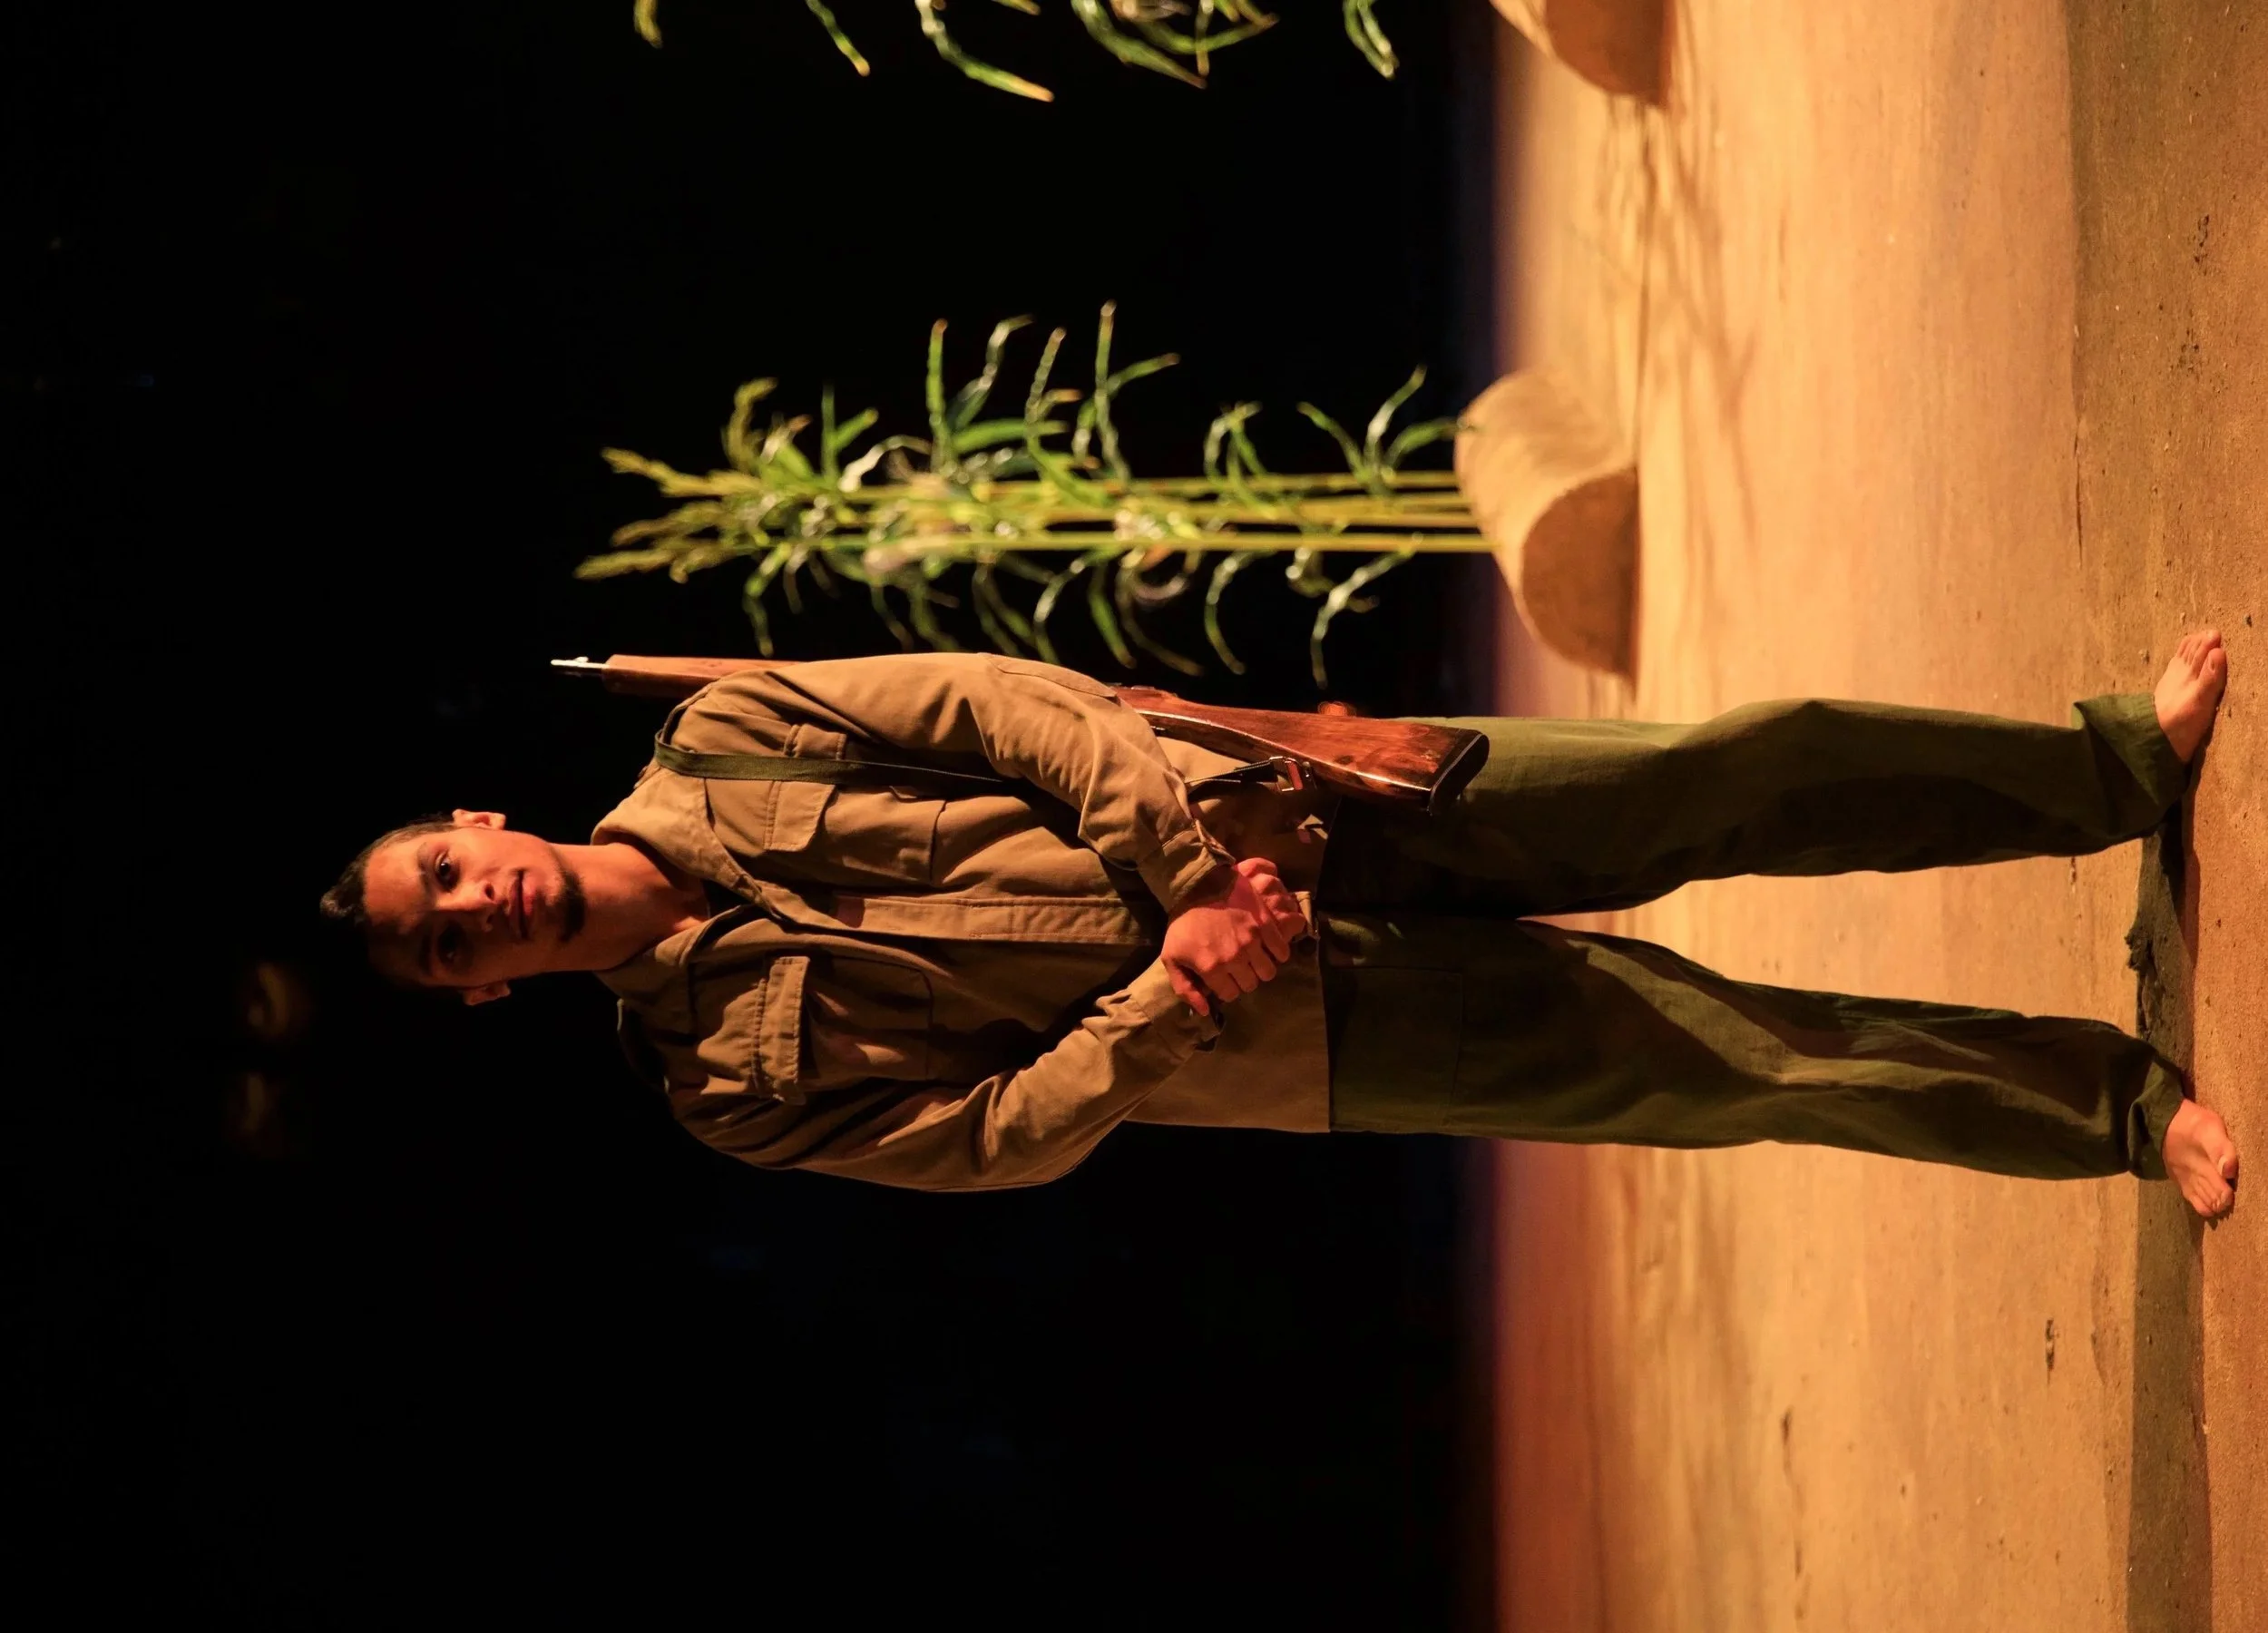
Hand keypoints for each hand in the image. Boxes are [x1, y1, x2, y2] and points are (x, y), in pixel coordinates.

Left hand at [1161, 856, 1309, 1017]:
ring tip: (1253, 960)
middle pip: (1251, 984)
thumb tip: (1204, 1011)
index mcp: (1211, 967)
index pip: (1231, 994)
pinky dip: (1278, 953)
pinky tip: (1269, 949)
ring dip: (1261, 969)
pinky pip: (1282, 951)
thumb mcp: (1172, 958)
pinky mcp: (1265, 925)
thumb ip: (1185, 989)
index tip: (1224, 979)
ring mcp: (1252, 941)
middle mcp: (1234, 958)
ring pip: (1268, 972)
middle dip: (1244, 979)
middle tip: (1238, 968)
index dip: (1227, 988)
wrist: (1199, 886)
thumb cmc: (1183, 923)